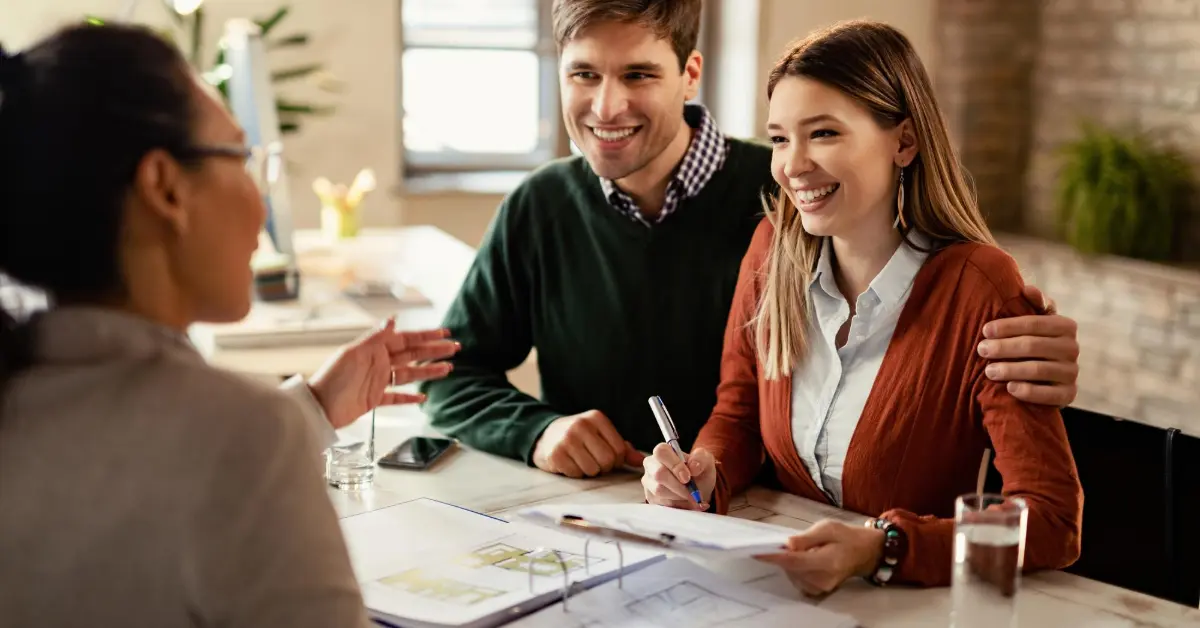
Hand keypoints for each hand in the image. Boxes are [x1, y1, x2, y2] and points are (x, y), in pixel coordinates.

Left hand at [308, 318, 459, 427]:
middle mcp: (378, 363)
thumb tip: (393, 320)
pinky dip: (410, 397)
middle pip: (412, 356)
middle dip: (434, 351)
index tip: (444, 332)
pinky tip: (423, 396)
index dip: (426, 336)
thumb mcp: (353, 354)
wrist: (318, 407)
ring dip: (428, 371)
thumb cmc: (332, 379)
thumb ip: (375, 338)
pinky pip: (397, 397)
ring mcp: (377, 381)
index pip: (406, 340)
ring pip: (409, 375)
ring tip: (448, 369)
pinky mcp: (374, 399)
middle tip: (454, 348)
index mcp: (374, 350)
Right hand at [532, 410, 643, 477]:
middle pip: (607, 460)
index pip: (619, 449)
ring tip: (581, 461)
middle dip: (604, 467)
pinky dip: (575, 473)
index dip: (617, 460)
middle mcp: (581, 425)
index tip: (608, 457)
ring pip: (592, 470)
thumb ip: (622, 447)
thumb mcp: (600, 435)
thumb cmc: (580, 437)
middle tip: (595, 461)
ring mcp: (567, 439)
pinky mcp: (556, 454)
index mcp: (597, 418)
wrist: (545, 436)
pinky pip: (576, 474)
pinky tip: (570, 463)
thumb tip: (641, 461)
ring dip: (589, 471)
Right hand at [642, 445, 715, 510]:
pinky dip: (678, 505)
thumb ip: (701, 459)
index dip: (675, 465)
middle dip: (678, 486)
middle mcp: (651, 465)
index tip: (688, 477)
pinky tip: (686, 502)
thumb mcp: (706, 461)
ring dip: (679, 496)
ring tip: (691, 496)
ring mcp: (649, 482)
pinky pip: (661, 503)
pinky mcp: (650, 497)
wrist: (698, 489)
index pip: (662, 452)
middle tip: (692, 492)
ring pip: (659, 491)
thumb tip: (693, 466)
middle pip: (658, 474)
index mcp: (663, 452)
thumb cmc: (699, 472)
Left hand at [754, 520, 883, 596]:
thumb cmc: (845, 537)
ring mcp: (820, 588)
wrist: (864, 552)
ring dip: (790, 562)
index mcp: (828, 562)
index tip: (756, 552)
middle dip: (783, 555)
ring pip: (791, 574)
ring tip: (805, 550)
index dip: (774, 556)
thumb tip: (787, 545)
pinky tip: (805, 559)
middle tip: (791, 542)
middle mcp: (823, 580)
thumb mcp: (827, 528)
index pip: (794, 561)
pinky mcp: (817, 591)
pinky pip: (797, 579)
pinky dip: (795, 569)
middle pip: (790, 569)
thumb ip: (806, 538)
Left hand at [978, 283, 1079, 406]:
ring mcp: (1072, 372)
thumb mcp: (1033, 321)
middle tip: (981, 350)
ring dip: (1011, 370)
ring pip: (1039, 369)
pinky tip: (1010, 388)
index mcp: (1065, 326)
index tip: (985, 330)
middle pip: (1034, 346)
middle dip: (1004, 347)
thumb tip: (1028, 289)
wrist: (1045, 376)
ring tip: (989, 371)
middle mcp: (1073, 348)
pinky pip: (1050, 395)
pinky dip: (1029, 391)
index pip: (1035, 323)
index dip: (1008, 326)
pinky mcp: (1069, 394)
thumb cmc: (1032, 340)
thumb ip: (1033, 304)